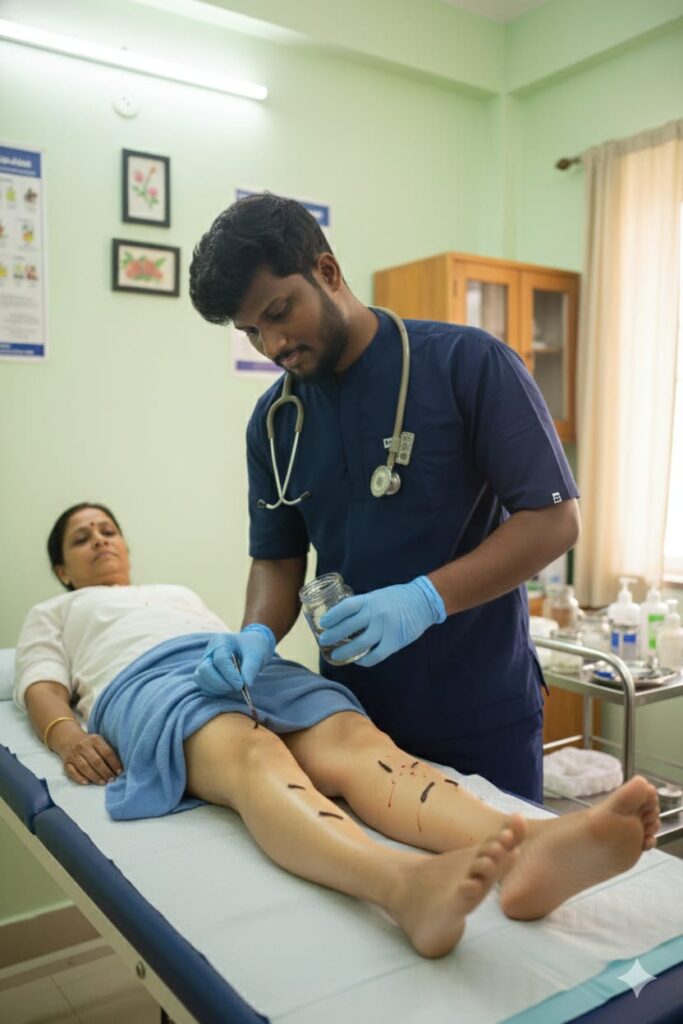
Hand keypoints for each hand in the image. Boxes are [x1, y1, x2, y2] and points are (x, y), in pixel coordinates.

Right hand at [53, 728, 122, 785]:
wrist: (70, 739)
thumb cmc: (90, 743)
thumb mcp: (99, 741)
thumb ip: (107, 751)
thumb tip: (119, 768)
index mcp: (95, 739)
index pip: (106, 752)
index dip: (114, 763)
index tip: (120, 772)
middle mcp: (83, 746)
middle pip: (96, 761)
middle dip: (105, 772)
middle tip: (112, 779)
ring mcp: (74, 755)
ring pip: (85, 767)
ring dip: (95, 777)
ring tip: (103, 782)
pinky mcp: (66, 763)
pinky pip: (72, 772)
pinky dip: (79, 778)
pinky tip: (87, 783)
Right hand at [193, 624, 275, 695]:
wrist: (251, 647)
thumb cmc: (253, 649)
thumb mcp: (256, 655)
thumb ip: (251, 669)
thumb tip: (246, 684)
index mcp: (221, 641)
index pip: (220, 660)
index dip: (230, 675)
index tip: (241, 685)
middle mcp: (209, 651)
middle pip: (205, 670)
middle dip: (220, 683)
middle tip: (236, 687)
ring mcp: (205, 662)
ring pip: (200, 678)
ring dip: (216, 688)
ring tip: (232, 688)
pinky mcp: (205, 674)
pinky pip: (203, 685)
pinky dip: (214, 691)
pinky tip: (227, 689)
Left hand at [319, 576, 445, 666]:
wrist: (423, 601)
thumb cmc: (396, 598)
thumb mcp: (376, 596)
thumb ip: (362, 606)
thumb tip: (341, 618)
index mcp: (369, 600)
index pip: (345, 608)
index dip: (332, 616)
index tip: (322, 623)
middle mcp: (375, 614)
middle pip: (348, 627)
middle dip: (332, 636)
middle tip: (323, 641)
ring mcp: (385, 628)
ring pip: (359, 645)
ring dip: (344, 652)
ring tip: (335, 655)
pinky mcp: (394, 642)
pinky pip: (375, 656)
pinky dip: (364, 660)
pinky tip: (358, 660)